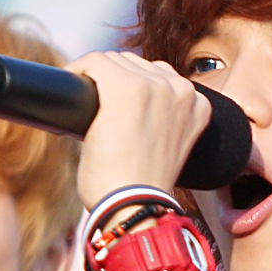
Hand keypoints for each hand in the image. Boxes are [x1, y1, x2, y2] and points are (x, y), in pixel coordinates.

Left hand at [69, 51, 211, 208]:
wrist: (134, 208)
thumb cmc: (141, 190)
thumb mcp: (168, 148)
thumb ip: (160, 120)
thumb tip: (125, 104)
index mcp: (197, 105)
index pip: (158, 78)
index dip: (132, 90)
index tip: (115, 108)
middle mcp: (180, 90)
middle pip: (136, 65)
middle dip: (114, 84)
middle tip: (100, 114)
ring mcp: (154, 86)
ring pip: (114, 62)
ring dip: (97, 81)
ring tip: (89, 110)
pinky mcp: (124, 87)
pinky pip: (94, 62)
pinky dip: (78, 72)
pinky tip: (74, 93)